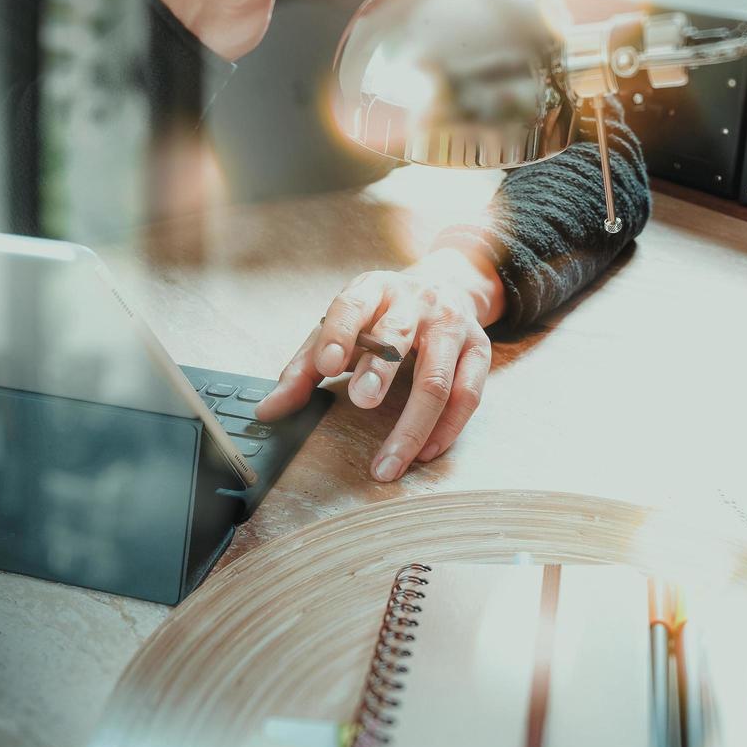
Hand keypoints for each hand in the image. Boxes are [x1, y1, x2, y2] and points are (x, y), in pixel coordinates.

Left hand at [256, 249, 505, 481]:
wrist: (447, 285)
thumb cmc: (383, 315)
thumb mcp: (342, 328)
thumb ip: (305, 368)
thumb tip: (268, 411)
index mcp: (374, 290)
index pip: (352, 307)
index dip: (339, 335)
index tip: (326, 367)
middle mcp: (416, 302)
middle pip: (398, 337)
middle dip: (381, 371)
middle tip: (362, 402)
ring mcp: (452, 326)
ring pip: (437, 377)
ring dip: (413, 423)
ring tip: (389, 462)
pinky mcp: (479, 350)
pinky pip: (467, 395)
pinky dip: (447, 429)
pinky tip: (424, 452)